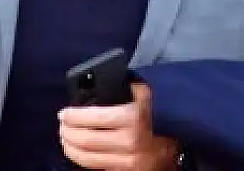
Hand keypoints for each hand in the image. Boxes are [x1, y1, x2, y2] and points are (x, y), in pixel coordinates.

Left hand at [58, 82, 178, 170]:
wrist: (181, 140)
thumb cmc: (160, 113)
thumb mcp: (144, 93)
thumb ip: (124, 86)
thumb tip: (97, 82)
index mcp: (132, 118)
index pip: (91, 118)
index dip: (72, 116)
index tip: (63, 113)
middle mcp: (129, 143)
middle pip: (85, 140)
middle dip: (67, 132)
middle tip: (62, 126)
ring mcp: (128, 162)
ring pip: (87, 158)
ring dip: (70, 148)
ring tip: (65, 139)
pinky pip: (98, 167)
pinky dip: (84, 160)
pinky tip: (78, 151)